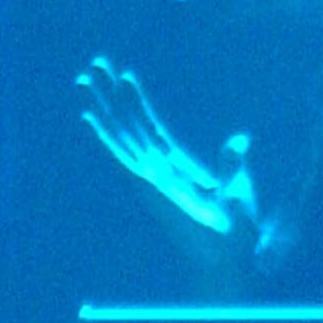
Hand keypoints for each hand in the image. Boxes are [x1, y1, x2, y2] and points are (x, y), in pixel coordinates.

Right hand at [76, 57, 259, 277]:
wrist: (230, 256)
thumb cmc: (236, 231)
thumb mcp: (238, 187)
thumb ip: (231, 163)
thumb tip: (239, 140)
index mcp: (178, 167)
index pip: (151, 128)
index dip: (137, 103)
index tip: (124, 78)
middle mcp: (157, 170)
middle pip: (128, 125)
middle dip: (111, 95)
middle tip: (94, 66)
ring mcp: (149, 178)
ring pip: (119, 135)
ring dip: (101, 107)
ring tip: (83, 80)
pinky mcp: (146, 187)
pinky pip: (120, 157)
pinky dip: (105, 138)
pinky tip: (89, 117)